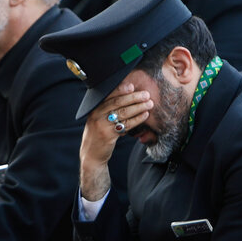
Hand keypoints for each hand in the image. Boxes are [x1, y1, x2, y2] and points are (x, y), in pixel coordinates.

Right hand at [80, 82, 152, 199]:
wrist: (91, 155)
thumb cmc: (99, 134)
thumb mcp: (99, 120)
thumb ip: (108, 110)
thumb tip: (128, 96)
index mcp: (94, 108)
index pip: (108, 96)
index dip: (120, 89)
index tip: (132, 85)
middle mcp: (96, 115)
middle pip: (117, 103)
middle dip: (133, 97)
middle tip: (146, 94)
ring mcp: (101, 125)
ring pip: (122, 113)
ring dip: (138, 107)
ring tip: (149, 104)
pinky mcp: (108, 135)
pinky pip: (125, 125)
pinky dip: (137, 119)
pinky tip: (145, 115)